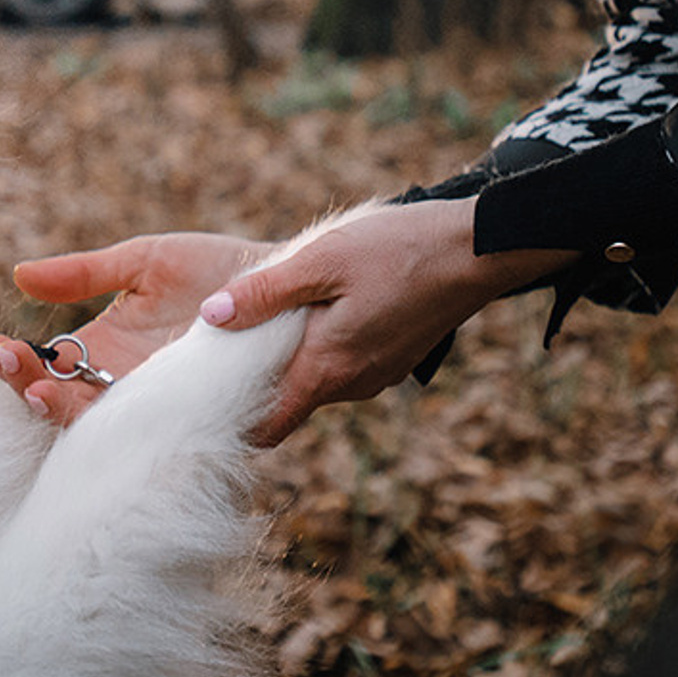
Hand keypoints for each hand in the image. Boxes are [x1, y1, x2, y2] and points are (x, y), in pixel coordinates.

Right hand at [0, 231, 268, 424]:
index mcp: (109, 355)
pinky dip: (128, 437)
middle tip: (7, 363)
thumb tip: (20, 275)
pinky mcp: (204, 427)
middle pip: (65, 409)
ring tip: (43, 389)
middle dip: (29, 390)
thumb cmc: (220, 271)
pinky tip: (101, 417)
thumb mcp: (145, 263)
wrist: (291, 283)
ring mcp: (163, 415)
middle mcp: (129, 393)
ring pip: (102, 434)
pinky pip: (162, 445)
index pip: (50, 373)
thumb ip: (85, 274)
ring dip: (65, 414)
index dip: (19, 367)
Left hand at [200, 201, 574, 443]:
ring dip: (292, 355)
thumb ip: (264, 293)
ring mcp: (376, 374)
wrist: (476, 249)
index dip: (230, 418)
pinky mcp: (393, 357)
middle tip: (228, 337)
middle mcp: (351, 384)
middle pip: (287, 400)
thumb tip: (210, 318)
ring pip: (316, 378)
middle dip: (256, 377)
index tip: (201, 394)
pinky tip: (320, 303)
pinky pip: (343, 362)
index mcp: (326, 368)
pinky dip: (323, 344)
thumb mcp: (320, 260)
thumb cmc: (398, 250)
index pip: (265, 427)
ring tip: (274, 310)